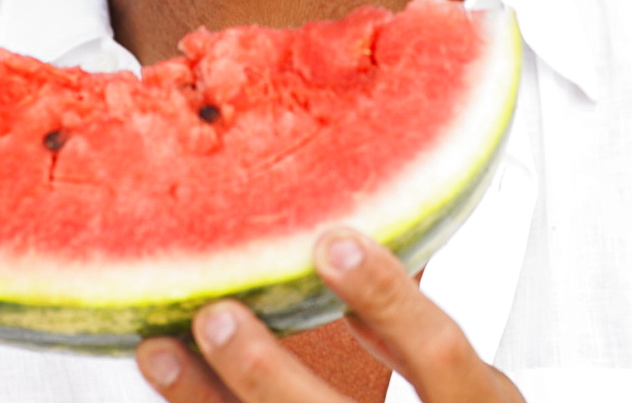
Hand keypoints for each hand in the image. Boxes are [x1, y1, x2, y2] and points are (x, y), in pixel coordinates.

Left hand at [136, 227, 524, 401]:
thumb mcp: (471, 389)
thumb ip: (411, 336)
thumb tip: (344, 255)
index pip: (440, 358)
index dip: (389, 301)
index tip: (333, 244)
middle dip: (265, 374)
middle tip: (215, 316)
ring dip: (208, 401)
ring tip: (160, 352)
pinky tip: (181, 389)